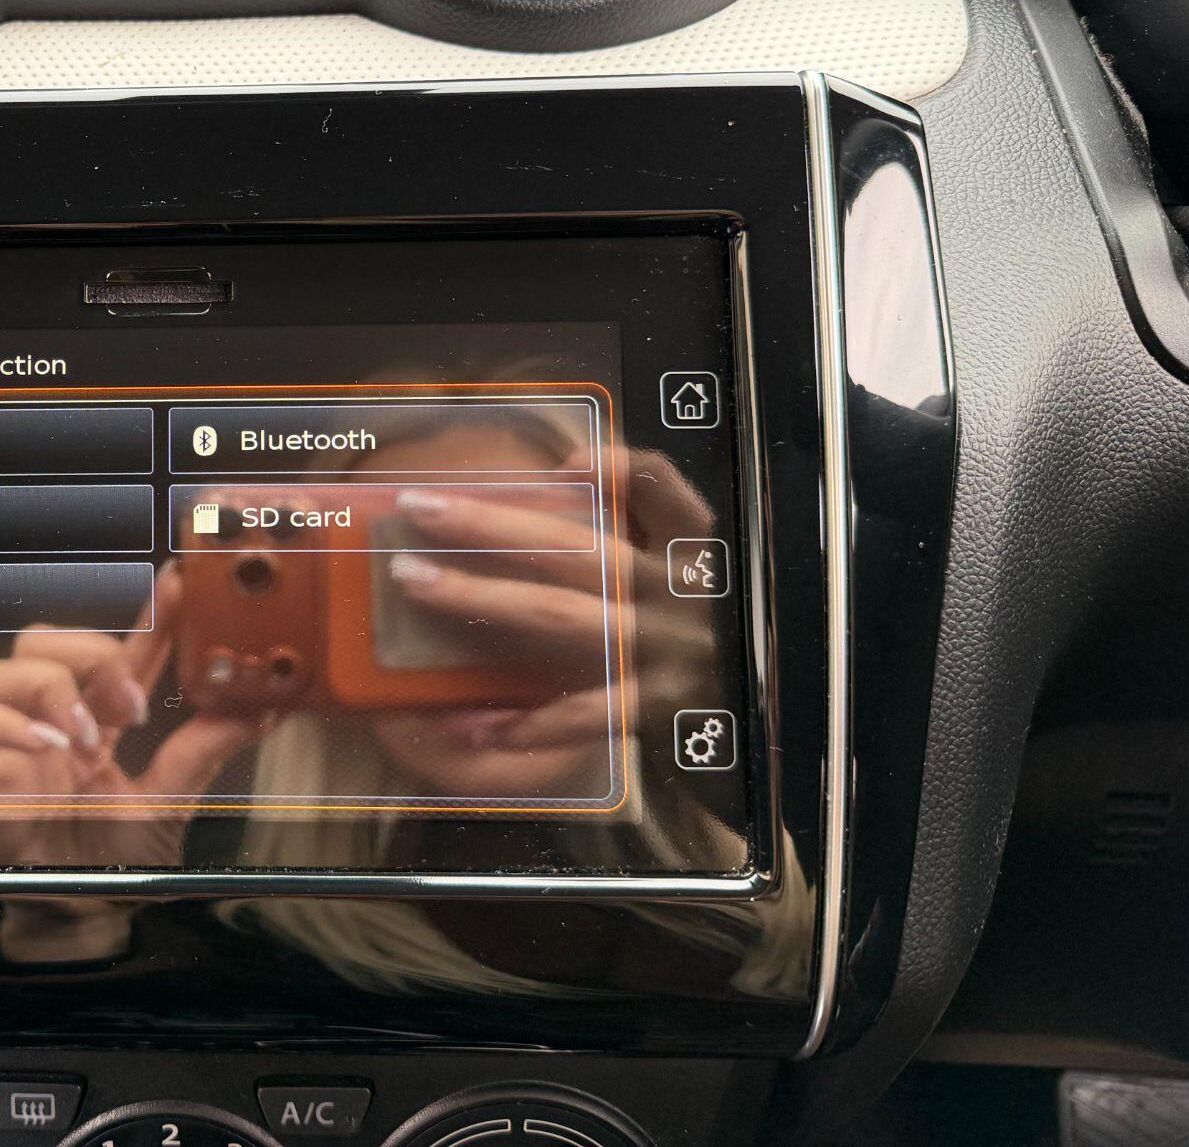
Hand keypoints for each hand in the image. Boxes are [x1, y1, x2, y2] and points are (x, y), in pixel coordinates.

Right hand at [0, 570, 265, 869]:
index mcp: (96, 721)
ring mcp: (6, 749)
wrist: (84, 922)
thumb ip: (206, 748)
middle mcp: (47, 724)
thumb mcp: (173, 801)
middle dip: (86, 652)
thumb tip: (263, 706)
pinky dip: (3, 728)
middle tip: (128, 701)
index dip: (145, 616)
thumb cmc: (119, 863)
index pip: (117, 651)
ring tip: (88, 737)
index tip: (180, 585)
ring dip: (47, 689)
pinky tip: (44, 749)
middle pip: (39, 640)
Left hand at [369, 449, 719, 795]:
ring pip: (563, 616)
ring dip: (482, 596)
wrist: (773, 724)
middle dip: (491, 524)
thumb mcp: (687, 572)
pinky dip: (528, 719)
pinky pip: (585, 713)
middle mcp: (679, 596)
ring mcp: (668, 654)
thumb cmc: (701, 631)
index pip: (662, 491)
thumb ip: (643, 524)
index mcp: (688, 553)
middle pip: (576, 548)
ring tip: (416, 581)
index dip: (619, 470)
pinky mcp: (659, 710)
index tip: (569, 463)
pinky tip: (472, 722)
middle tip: (420, 506)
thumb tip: (578, 469)